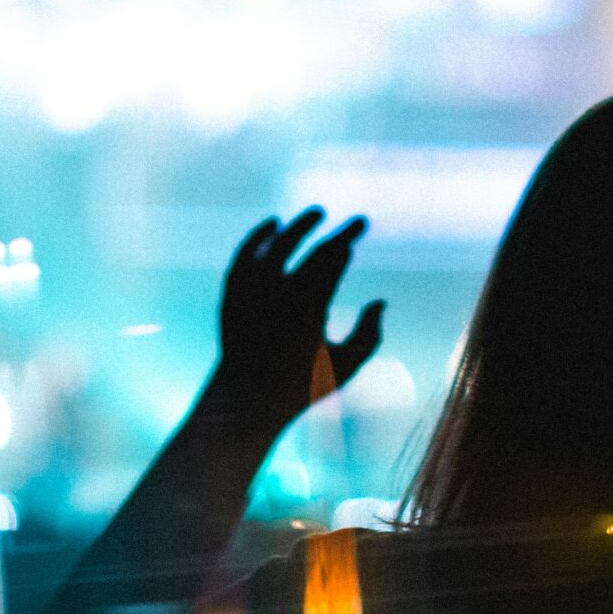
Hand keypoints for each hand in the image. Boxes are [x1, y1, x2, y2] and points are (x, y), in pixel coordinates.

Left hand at [210, 208, 384, 438]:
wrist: (246, 400)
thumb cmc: (301, 386)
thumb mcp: (345, 366)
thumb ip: (370, 335)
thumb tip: (380, 302)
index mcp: (310, 309)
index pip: (334, 261)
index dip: (348, 243)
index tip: (358, 235)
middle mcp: (280, 295)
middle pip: (312, 250)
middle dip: (337, 233)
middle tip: (355, 222)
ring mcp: (252, 293)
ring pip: (275, 245)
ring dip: (297, 226)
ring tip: (316, 213)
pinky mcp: (232, 294)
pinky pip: (245, 255)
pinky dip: (258, 236)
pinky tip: (273, 224)